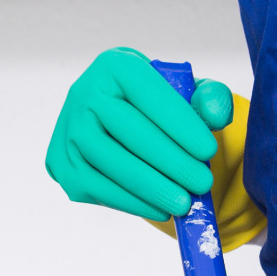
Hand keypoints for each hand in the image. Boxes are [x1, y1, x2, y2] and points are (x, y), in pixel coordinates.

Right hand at [46, 49, 233, 222]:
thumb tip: (216, 113)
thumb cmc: (165, 108)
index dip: (180, 124)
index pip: (149, 94)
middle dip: (170, 162)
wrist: (129, 124)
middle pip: (128, 131)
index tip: (209, 151)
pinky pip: (94, 186)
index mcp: (115, 65)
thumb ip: (211, 98)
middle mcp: (84, 92)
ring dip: (150, 187)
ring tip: (184, 203)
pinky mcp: (60, 162)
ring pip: (108, 161)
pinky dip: (130, 202)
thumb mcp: (193, 94)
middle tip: (202, 184)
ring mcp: (67, 128)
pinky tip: (160, 209)